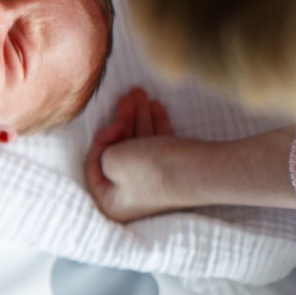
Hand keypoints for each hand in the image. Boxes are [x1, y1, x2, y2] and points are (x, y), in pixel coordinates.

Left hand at [85, 87, 182, 221]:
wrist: (201, 170)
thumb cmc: (150, 169)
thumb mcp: (110, 159)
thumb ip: (102, 151)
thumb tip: (112, 147)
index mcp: (110, 202)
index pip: (94, 165)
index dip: (102, 140)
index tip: (116, 126)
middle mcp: (131, 197)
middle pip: (120, 151)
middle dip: (124, 119)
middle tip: (128, 94)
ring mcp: (153, 184)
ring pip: (140, 145)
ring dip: (140, 116)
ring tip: (140, 92)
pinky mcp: (173, 172)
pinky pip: (158, 145)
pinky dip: (156, 125)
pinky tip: (156, 105)